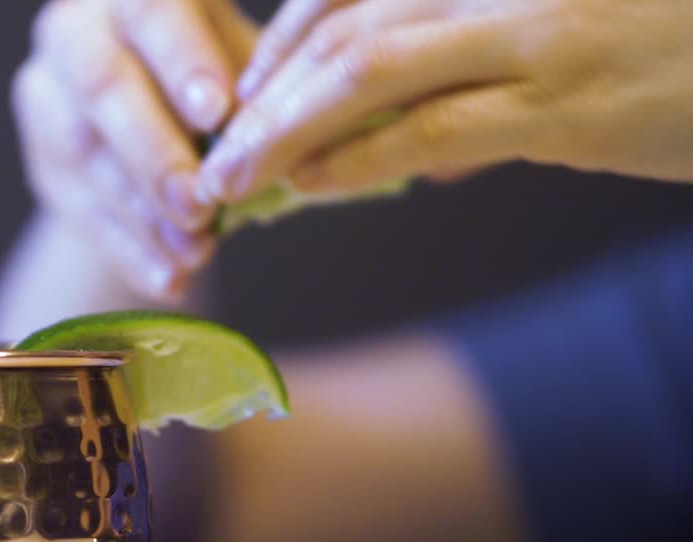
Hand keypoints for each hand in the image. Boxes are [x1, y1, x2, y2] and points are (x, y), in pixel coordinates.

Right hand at [13, 0, 258, 298]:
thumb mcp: (245, 64)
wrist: (157, 117)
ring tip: (196, 253)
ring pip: (84, 152)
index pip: (150, 11)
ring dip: (143, 212)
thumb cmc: (221, 76)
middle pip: (103, 84)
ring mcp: (48, 92)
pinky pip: (78, 208)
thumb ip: (261, 83)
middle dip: (154, 152)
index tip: (220, 115)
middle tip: (200, 207)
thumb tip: (296, 125)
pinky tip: (169, 280)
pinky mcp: (41, 155)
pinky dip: (128, 249)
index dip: (182, 62)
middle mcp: (76, 28)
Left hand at [198, 0, 692, 202]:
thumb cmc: (677, 45)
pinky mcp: (566, 104)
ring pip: (368, 73)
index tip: (249, 90)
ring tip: (239, 176)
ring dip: (286, 131)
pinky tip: (311, 185)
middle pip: (345, 30)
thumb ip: (484, 73)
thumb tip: (417, 163)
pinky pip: (431, 130)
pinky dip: (356, 158)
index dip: (285, 36)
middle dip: (267, 96)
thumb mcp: (568, 29)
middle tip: (222, 152)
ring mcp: (535, 35)